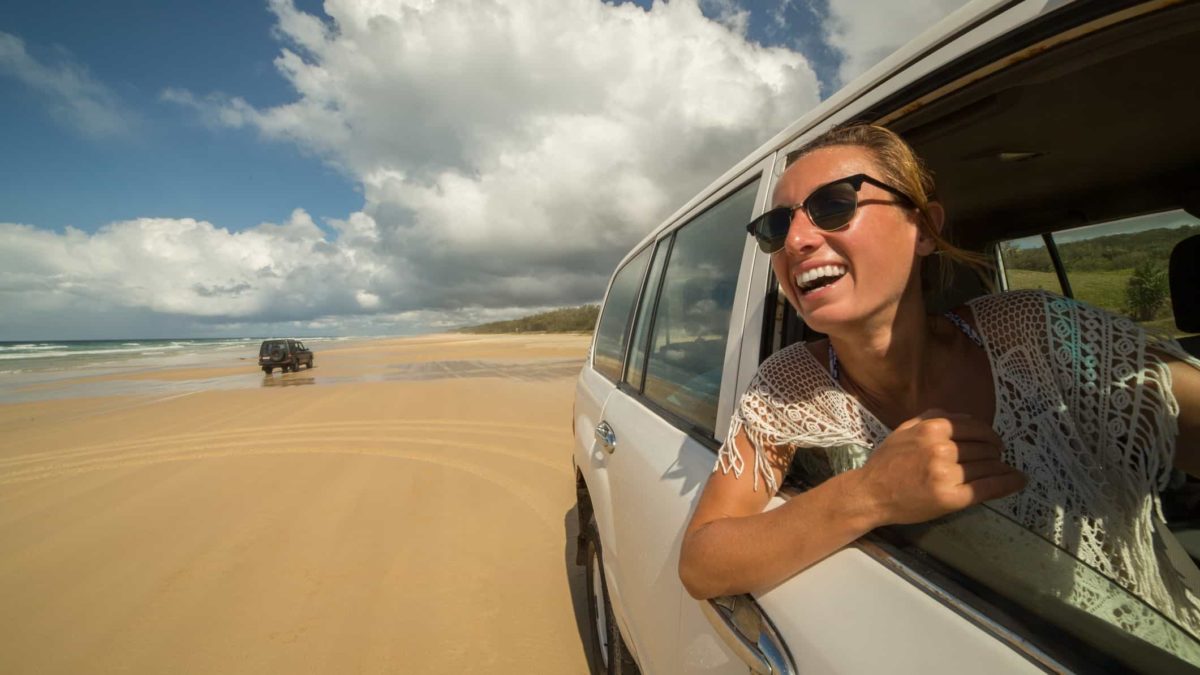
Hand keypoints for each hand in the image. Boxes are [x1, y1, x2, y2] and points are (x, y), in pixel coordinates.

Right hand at [851, 409, 1025, 525]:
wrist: (871, 493)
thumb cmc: (887, 462)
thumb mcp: (905, 430)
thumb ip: (932, 418)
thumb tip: (964, 418)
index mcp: (932, 429)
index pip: (976, 427)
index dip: (990, 435)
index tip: (994, 443)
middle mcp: (942, 449)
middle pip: (985, 447)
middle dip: (995, 452)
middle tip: (996, 458)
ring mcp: (947, 474)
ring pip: (988, 466)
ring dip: (1001, 467)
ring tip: (1005, 470)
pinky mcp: (952, 497)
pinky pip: (988, 486)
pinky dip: (1008, 483)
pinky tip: (1018, 480)